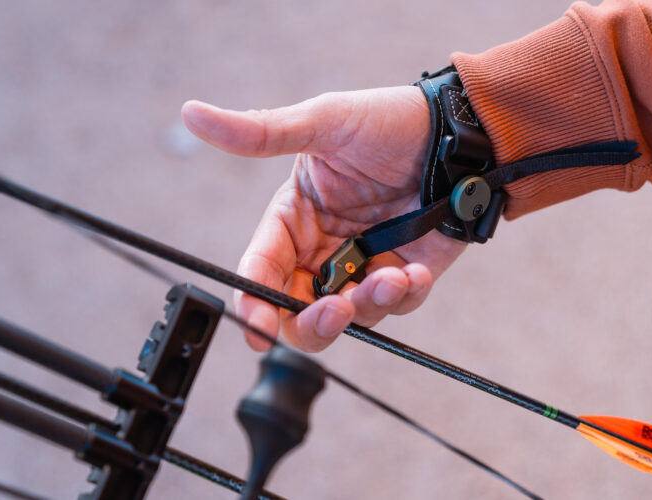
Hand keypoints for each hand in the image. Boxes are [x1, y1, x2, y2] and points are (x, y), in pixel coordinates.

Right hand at [182, 86, 465, 351]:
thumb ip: (263, 132)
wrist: (460, 132)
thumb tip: (191, 113)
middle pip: (298, 310)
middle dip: (311, 322)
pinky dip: (405, 297)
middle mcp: (324, 248)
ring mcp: (365, 263)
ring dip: (366, 305)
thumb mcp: (325, 122)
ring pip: (349, 316)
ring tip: (391, 276)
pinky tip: (416, 273)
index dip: (254, 302)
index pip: (262, 270)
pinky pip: (397, 306)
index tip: (255, 329)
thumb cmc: (389, 121)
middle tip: (333, 310)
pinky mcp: (405, 272)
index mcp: (295, 218)